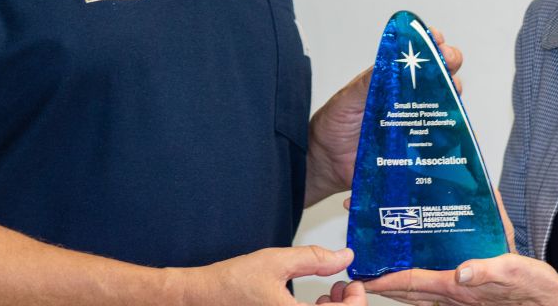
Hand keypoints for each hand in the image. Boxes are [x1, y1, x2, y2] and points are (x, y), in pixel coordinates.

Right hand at [173, 245, 361, 305]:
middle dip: (346, 305)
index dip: (357, 300)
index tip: (354, 283)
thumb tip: (344, 257)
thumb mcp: (276, 262)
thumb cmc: (231, 283)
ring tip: (326, 290)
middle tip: (342, 285)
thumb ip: (314, 258)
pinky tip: (311, 299)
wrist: (201, 298)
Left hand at [307, 28, 462, 206]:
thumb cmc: (333, 127)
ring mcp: (413, 123)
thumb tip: (388, 61)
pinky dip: (456, 136)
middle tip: (449, 60)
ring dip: (454, 95)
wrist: (326, 162)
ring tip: (453, 92)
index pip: (416, 57)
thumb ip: (367, 82)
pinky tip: (460, 132)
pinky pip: (441, 141)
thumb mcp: (347, 99)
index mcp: (390, 81)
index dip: (430, 44)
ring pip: (445, 104)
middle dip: (449, 63)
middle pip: (438, 76)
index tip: (437, 38)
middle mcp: (406, 100)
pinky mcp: (416, 149)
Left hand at [363, 254, 557, 305]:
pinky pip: (432, 293)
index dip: (385, 279)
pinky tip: (412, 276)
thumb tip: (462, 271)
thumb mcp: (515, 270)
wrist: (553, 301)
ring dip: (395, 285)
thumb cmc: (535, 287)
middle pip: (407, 290)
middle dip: (381, 282)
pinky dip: (415, 286)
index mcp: (458, 288)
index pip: (412, 282)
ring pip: (416, 294)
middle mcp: (454, 295)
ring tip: (375, 273)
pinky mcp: (467, 296)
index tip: (362, 274)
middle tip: (358, 272)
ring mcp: (459, 298)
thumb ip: (488, 270)